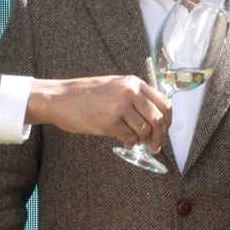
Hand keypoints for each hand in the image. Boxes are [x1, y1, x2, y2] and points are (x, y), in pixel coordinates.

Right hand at [27, 75, 169, 150]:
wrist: (61, 98)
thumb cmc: (85, 94)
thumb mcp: (114, 86)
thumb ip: (134, 96)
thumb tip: (153, 116)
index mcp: (133, 83)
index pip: (163, 103)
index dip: (168, 121)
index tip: (165, 130)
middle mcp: (130, 93)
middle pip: (158, 119)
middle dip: (160, 136)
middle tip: (156, 146)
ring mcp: (120, 108)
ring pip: (145, 131)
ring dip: (142, 140)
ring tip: (134, 141)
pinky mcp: (110, 123)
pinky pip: (130, 138)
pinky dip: (131, 144)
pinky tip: (125, 143)